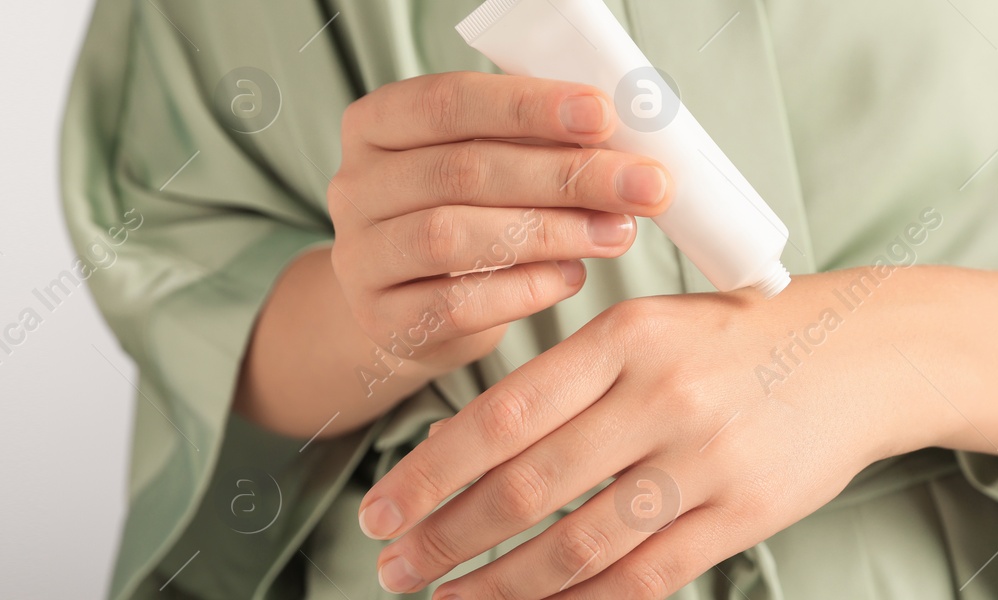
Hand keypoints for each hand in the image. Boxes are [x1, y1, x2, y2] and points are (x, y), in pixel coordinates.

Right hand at [328, 71, 672, 375]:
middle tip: (643, 186)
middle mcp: (355, 186)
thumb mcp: (485, 166)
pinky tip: (571, 277)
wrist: (407, 307)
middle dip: (565, 175)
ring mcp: (360, 257)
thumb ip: (533, 145)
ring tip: (616, 233)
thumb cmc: (463, 217)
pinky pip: (457, 303)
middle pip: (462, 170)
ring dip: (549, 233)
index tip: (603, 115)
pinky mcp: (382, 320)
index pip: (448, 102)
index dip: (527, 106)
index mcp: (377, 125)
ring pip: (454, 236)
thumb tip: (622, 140)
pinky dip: (525, 290)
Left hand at [357, 269, 951, 598]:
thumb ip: (563, 381)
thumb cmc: (732, 339)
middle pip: (528, 488)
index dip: (430, 473)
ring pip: (579, 546)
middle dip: (446, 540)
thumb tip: (460, 452)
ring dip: (502, 586)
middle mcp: (659, 395)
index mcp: (622, 336)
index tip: (380, 512)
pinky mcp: (744, 513)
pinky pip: (644, 577)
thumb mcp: (646, 329)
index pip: (502, 414)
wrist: (862, 353)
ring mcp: (705, 460)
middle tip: (395, 570)